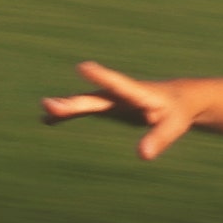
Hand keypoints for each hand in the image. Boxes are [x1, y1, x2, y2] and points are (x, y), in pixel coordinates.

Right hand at [41, 61, 193, 159]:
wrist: (177, 100)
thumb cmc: (178, 112)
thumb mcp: (174, 126)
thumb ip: (160, 138)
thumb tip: (143, 155)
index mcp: (139, 93)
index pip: (120, 85)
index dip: (102, 76)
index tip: (83, 67)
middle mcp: (120, 95)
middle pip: (95, 99)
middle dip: (74, 102)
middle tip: (49, 105)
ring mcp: (111, 100)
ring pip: (85, 103)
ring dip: (65, 108)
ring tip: (45, 113)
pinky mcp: (108, 107)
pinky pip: (84, 111)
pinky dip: (67, 116)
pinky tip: (47, 121)